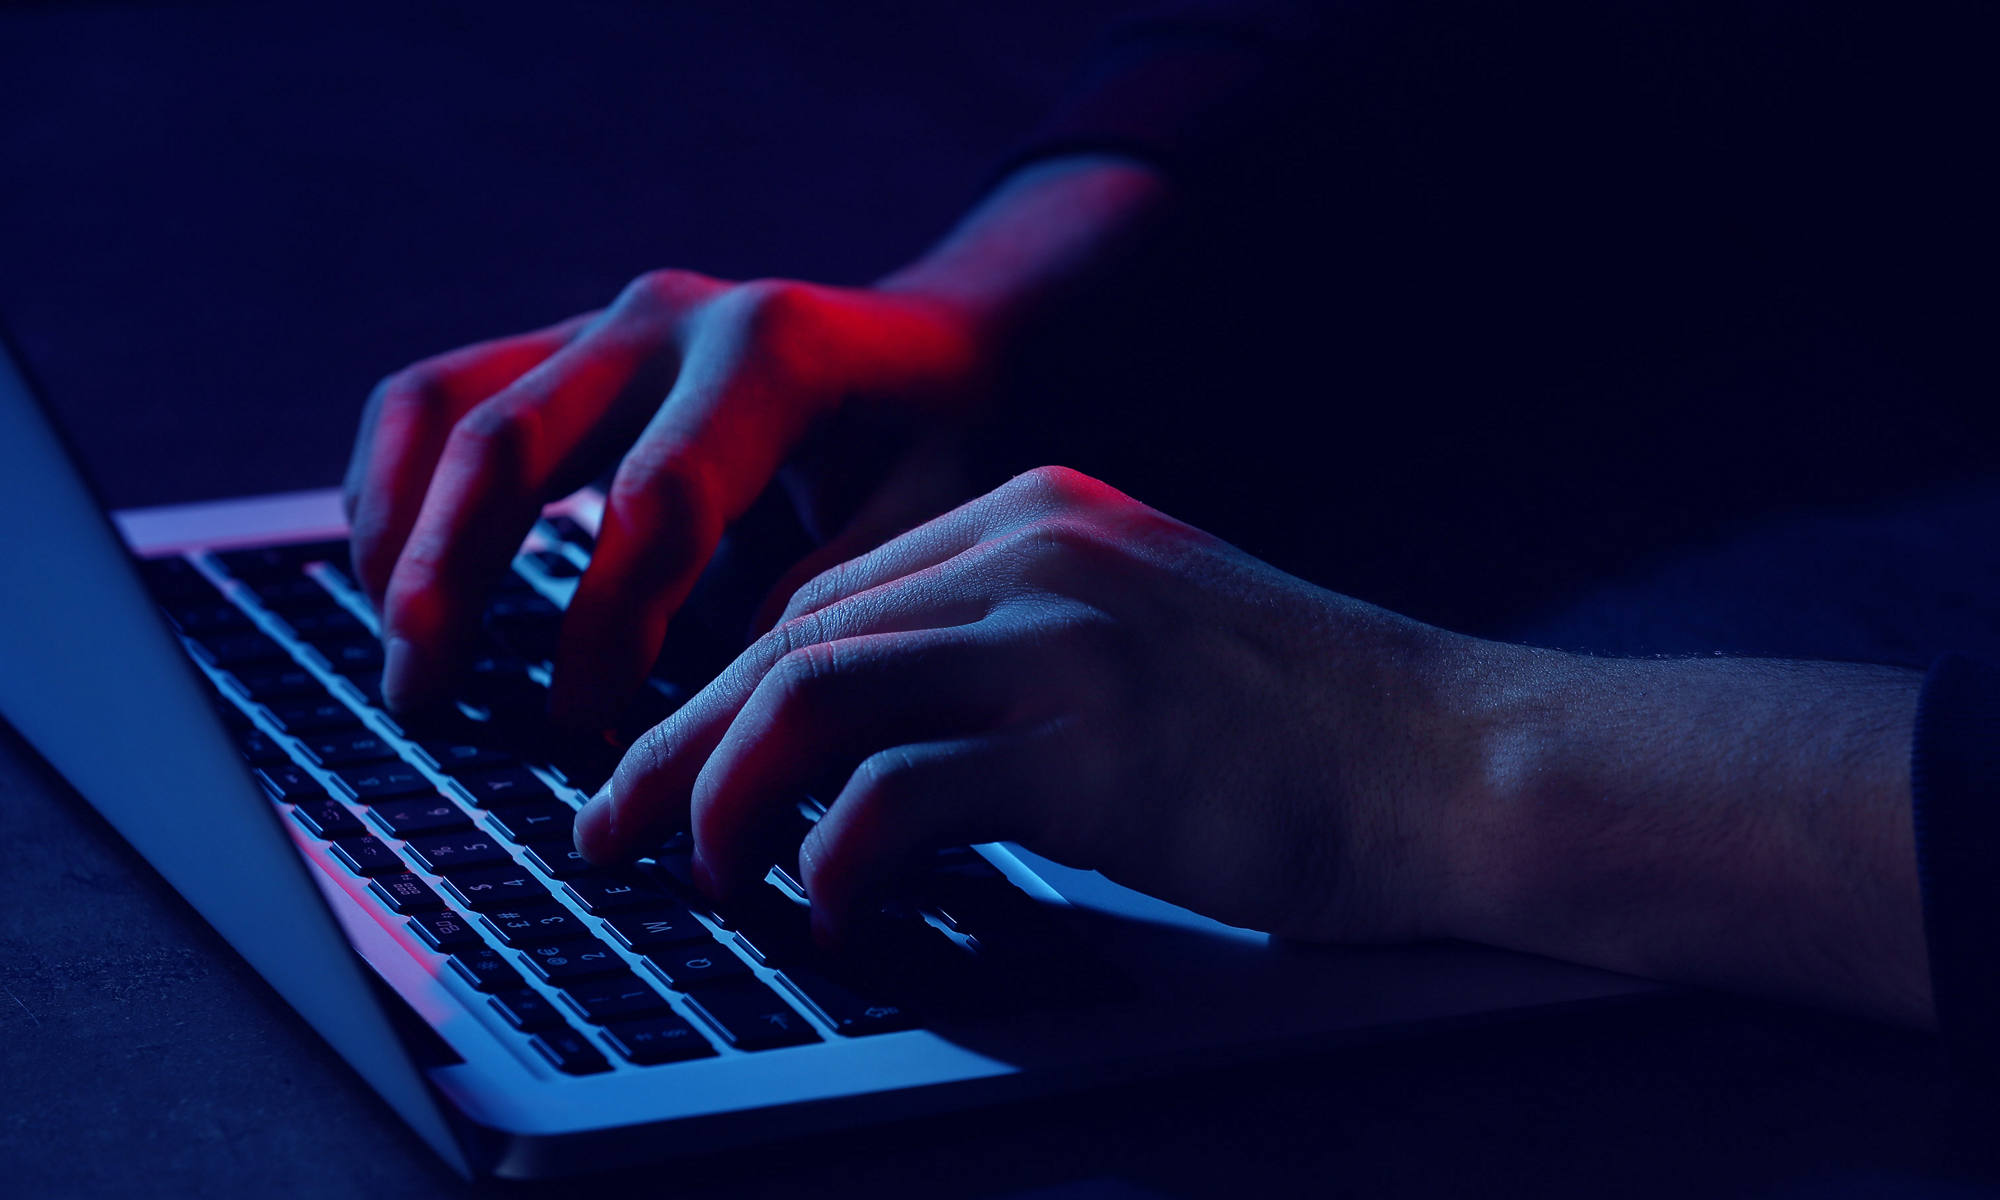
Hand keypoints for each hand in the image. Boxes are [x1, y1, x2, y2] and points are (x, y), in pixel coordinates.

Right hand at [343, 272, 993, 723]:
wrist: (936, 347)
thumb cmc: (941, 445)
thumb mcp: (934, 519)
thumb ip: (833, 600)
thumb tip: (720, 708)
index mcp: (773, 353)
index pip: (658, 500)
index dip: (607, 626)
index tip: (581, 730)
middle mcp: (671, 319)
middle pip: (513, 440)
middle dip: (454, 577)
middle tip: (427, 694)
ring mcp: (604, 323)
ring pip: (445, 406)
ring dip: (399, 534)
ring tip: (402, 652)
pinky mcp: (562, 347)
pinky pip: (434, 397)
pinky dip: (391, 486)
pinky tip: (392, 581)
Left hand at [575, 466, 1482, 944]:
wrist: (1457, 760)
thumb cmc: (1305, 725)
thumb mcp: (1140, 637)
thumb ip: (1012, 649)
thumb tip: (872, 739)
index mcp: (1037, 516)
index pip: (828, 596)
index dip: (727, 690)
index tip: (676, 766)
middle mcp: (1032, 550)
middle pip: (791, 637)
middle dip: (681, 743)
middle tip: (615, 827)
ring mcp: (1059, 638)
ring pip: (810, 693)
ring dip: (723, 792)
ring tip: (689, 873)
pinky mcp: (1086, 745)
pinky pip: (895, 794)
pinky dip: (833, 859)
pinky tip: (826, 911)